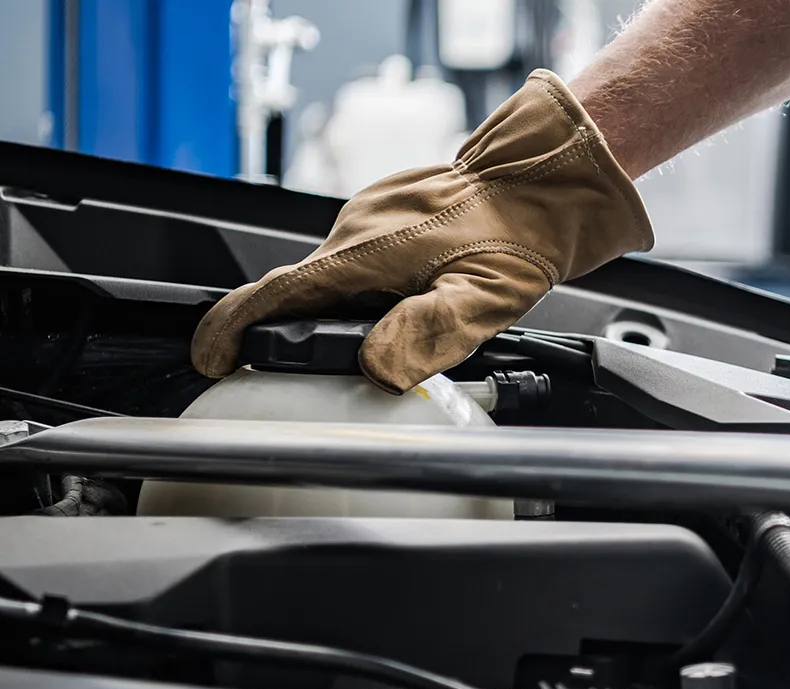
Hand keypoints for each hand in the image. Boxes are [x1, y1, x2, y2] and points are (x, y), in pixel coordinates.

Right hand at [191, 70, 650, 393]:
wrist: (543, 182)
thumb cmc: (520, 235)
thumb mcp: (484, 299)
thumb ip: (428, 334)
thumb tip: (377, 366)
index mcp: (365, 254)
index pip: (272, 296)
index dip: (230, 330)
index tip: (211, 358)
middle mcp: (355, 229)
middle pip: (302, 294)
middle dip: (304, 334)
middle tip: (329, 370)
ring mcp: (368, 217)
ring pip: (335, 277)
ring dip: (347, 311)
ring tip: (390, 336)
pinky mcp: (386, 213)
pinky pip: (360, 259)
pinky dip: (370, 287)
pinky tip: (410, 301)